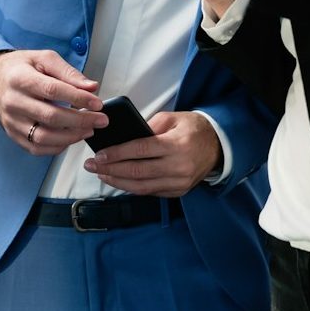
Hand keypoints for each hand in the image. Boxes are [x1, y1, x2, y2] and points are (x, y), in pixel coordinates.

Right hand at [0, 50, 106, 155]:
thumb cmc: (20, 67)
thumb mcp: (44, 59)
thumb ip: (68, 72)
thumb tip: (92, 87)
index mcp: (20, 78)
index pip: (53, 90)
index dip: (78, 98)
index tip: (97, 103)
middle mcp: (13, 102)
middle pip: (50, 116)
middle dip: (81, 120)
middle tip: (101, 120)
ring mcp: (11, 121)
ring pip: (44, 137)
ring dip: (71, 137)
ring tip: (88, 129)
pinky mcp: (12, 134)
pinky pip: (36, 148)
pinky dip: (57, 147)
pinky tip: (70, 138)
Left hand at [82, 111, 220, 197]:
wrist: (218, 147)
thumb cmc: (193, 129)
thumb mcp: (172, 118)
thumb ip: (149, 126)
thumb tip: (124, 137)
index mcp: (175, 145)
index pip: (140, 151)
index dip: (116, 154)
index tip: (98, 155)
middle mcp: (177, 167)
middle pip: (137, 172)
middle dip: (110, 169)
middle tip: (91, 166)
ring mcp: (178, 182)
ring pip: (141, 187)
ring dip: (117, 181)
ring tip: (101, 174)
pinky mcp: (178, 191)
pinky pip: (150, 192)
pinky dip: (132, 187)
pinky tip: (118, 180)